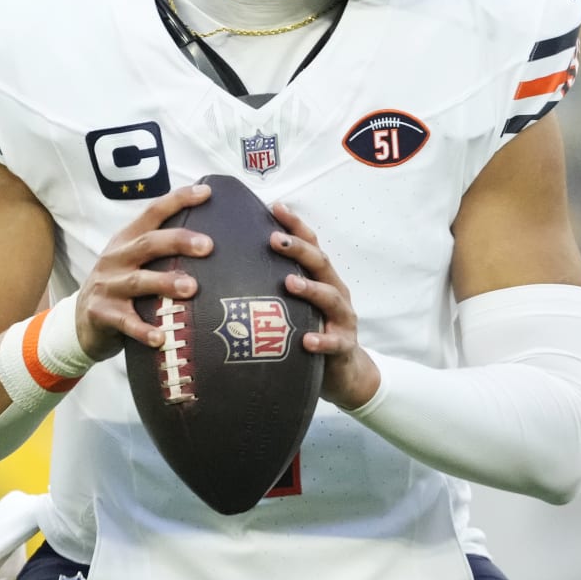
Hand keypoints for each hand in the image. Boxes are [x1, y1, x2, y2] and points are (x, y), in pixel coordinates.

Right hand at [75, 182, 212, 359]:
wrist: (80, 322)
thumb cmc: (121, 288)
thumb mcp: (134, 262)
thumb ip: (162, 251)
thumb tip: (213, 242)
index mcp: (127, 240)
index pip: (152, 213)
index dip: (178, 200)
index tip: (206, 193)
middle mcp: (116, 258)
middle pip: (148, 244)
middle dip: (178, 241)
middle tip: (208, 246)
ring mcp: (108, 286)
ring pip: (138, 281)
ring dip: (165, 283)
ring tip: (191, 288)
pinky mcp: (102, 314)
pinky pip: (126, 322)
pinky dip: (144, 330)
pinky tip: (161, 338)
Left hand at [270, 202, 379, 410]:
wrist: (345, 373)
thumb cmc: (313, 331)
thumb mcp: (297, 305)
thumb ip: (277, 286)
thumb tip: (235, 265)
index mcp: (322, 279)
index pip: (310, 245)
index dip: (295, 225)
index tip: (275, 207)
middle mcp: (335, 293)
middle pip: (320, 264)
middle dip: (299, 249)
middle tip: (274, 239)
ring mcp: (342, 319)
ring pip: (330, 298)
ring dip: (310, 289)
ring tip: (289, 284)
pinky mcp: (344, 346)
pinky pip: (334, 343)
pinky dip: (322, 340)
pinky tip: (307, 341)